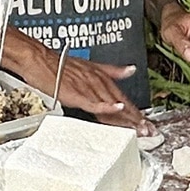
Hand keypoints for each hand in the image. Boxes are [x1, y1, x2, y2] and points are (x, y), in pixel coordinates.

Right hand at [14, 38, 149, 132]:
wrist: (40, 59)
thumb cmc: (60, 64)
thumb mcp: (91, 65)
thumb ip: (113, 70)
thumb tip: (131, 70)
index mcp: (102, 77)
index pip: (123, 98)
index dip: (136, 111)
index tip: (147, 123)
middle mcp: (98, 82)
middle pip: (121, 103)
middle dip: (136, 119)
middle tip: (149, 131)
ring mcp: (88, 87)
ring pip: (111, 105)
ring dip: (126, 118)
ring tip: (139, 130)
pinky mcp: (76, 93)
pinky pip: (93, 102)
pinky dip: (106, 106)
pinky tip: (116, 110)